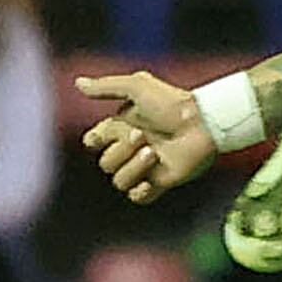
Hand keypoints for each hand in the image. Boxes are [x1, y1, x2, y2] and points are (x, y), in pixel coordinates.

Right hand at [74, 71, 220, 199]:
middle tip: (142, 135)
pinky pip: (138, 198)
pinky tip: (150, 181)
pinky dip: (140, 192)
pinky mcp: (162, 182)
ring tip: (153, 153)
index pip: (94, 141)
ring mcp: (147, 167)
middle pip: (105, 162)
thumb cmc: (173, 102)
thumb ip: (106, 87)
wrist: (204, 122)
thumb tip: (78, 83)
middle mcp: (131, 149)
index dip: (96, 139)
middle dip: (120, 149)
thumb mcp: (137, 86)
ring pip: (119, 181)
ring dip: (132, 167)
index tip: (108, 131)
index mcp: (121, 129)